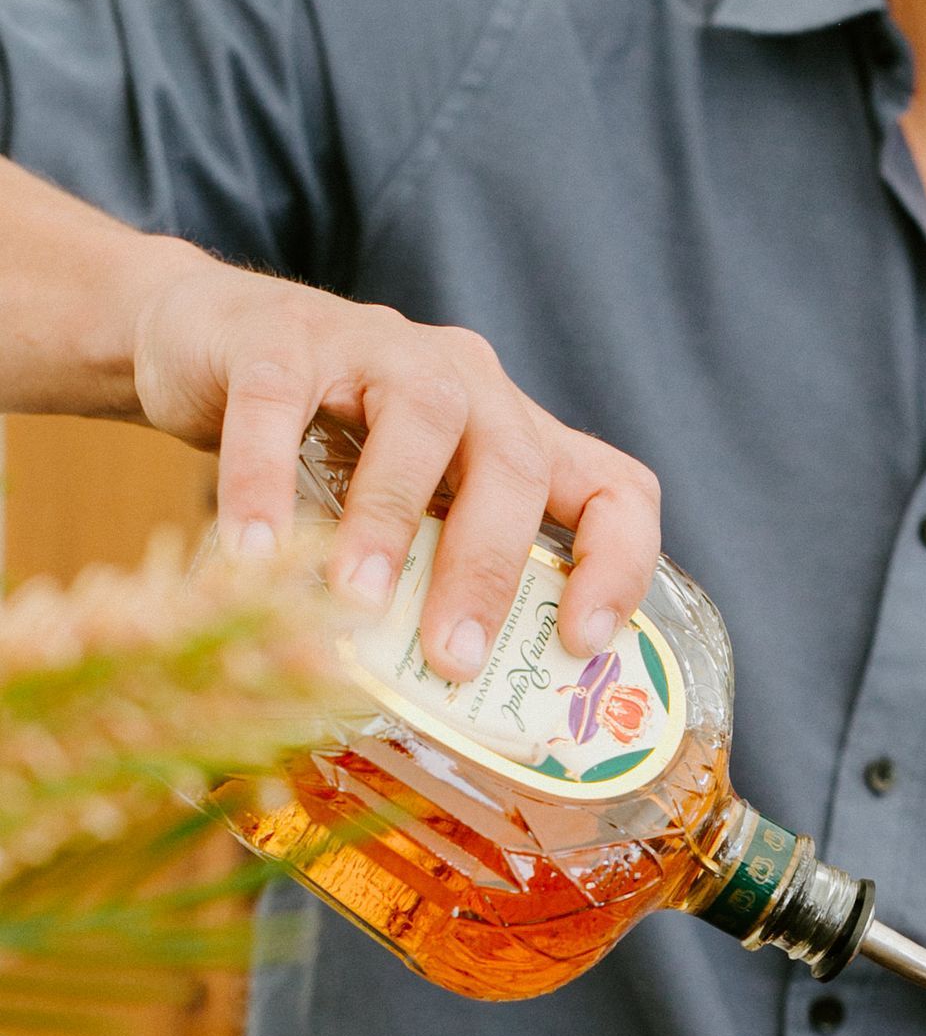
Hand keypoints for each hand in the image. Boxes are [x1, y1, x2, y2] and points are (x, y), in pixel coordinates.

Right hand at [132, 250, 658, 677]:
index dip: (618, 565)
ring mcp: (376, 345)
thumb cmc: (313, 446)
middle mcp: (463, 379)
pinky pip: (278, 405)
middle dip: (487, 571)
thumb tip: (434, 701)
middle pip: (515, 463)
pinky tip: (253, 555)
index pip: (613, 488)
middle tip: (450, 657)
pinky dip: (264, 484)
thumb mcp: (394, 513)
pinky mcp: (278, 337)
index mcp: (510, 431)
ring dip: (391, 521)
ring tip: (356, 605)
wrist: (196, 334)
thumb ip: (423, 578)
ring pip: (419, 419)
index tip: (580, 644)